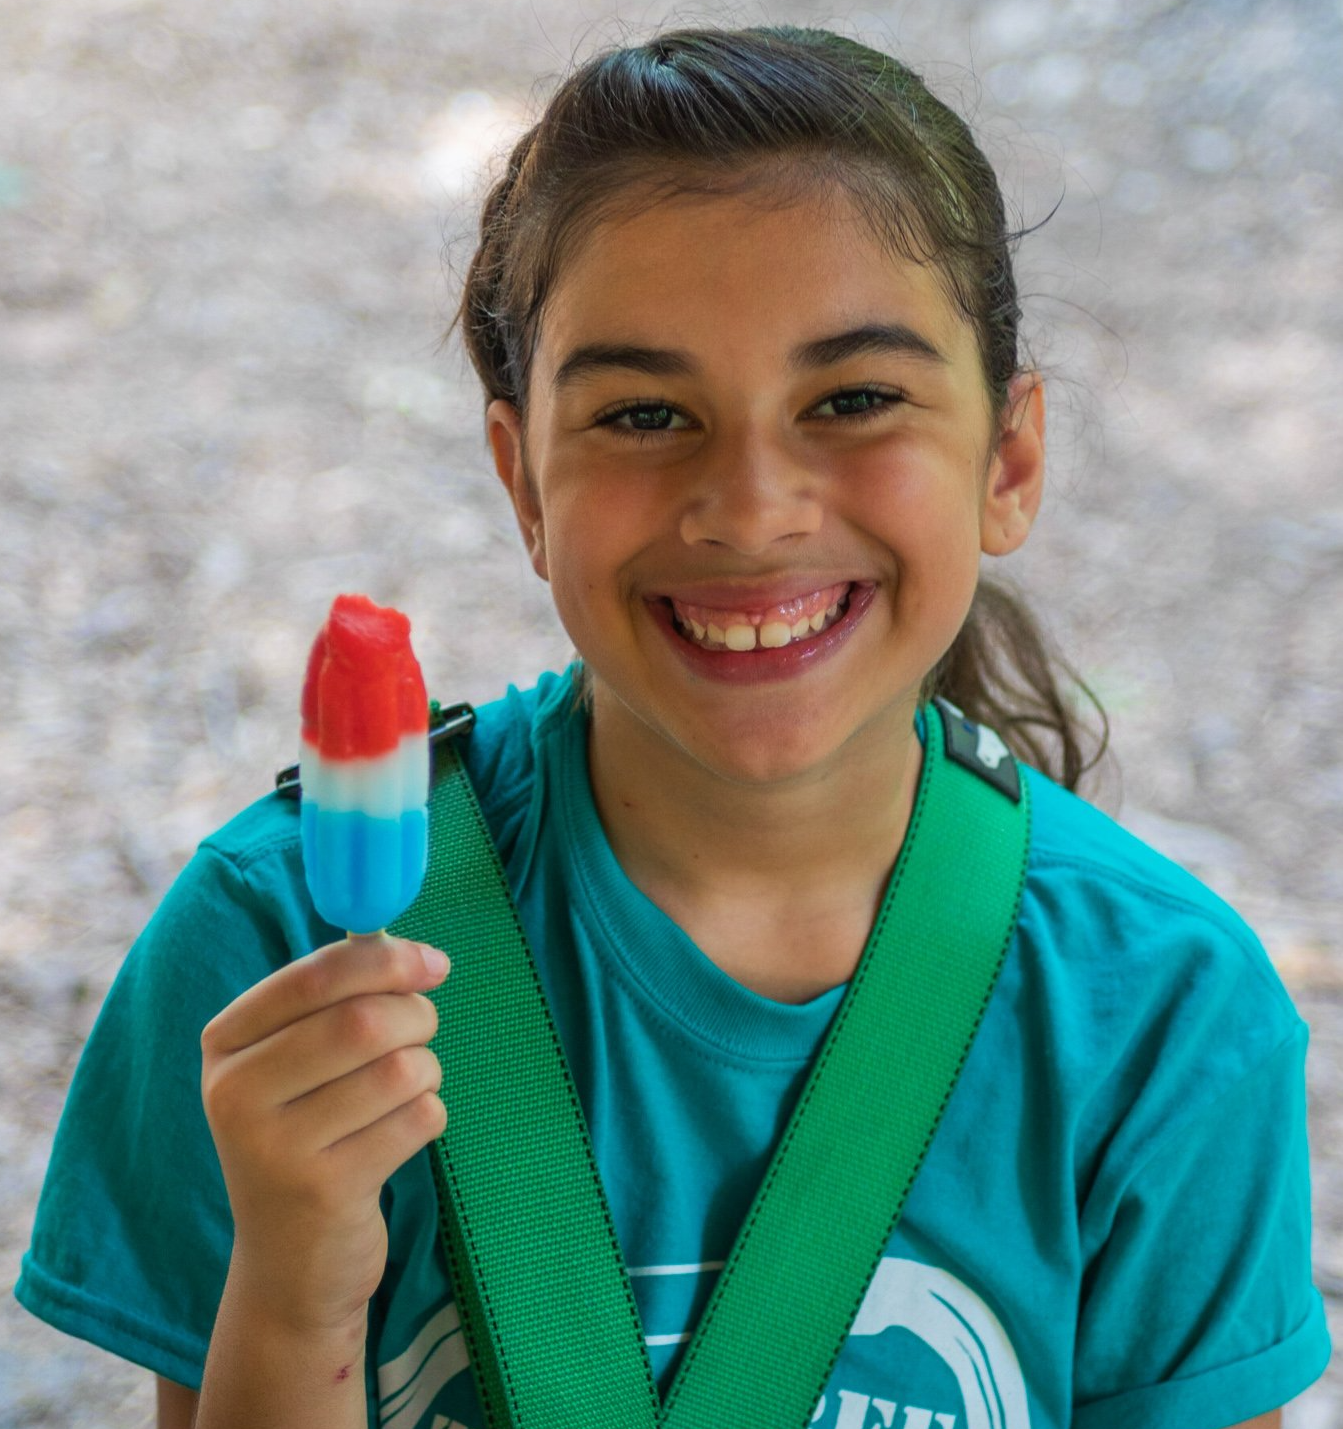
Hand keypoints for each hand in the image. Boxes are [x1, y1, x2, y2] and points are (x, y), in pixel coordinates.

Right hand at [200, 933, 450, 1332]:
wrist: (289, 1263)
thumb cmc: (310, 1133)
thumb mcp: (296, 1062)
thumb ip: (341, 999)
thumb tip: (416, 955)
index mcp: (225, 1043)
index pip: (315, 976)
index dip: (386, 959)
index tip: (434, 963)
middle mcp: (234, 1093)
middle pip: (363, 1022)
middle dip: (416, 1015)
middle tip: (424, 1028)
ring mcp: (274, 1149)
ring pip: (399, 1070)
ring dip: (426, 1070)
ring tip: (407, 1090)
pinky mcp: (323, 1192)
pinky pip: (417, 1120)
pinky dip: (428, 1117)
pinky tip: (398, 1136)